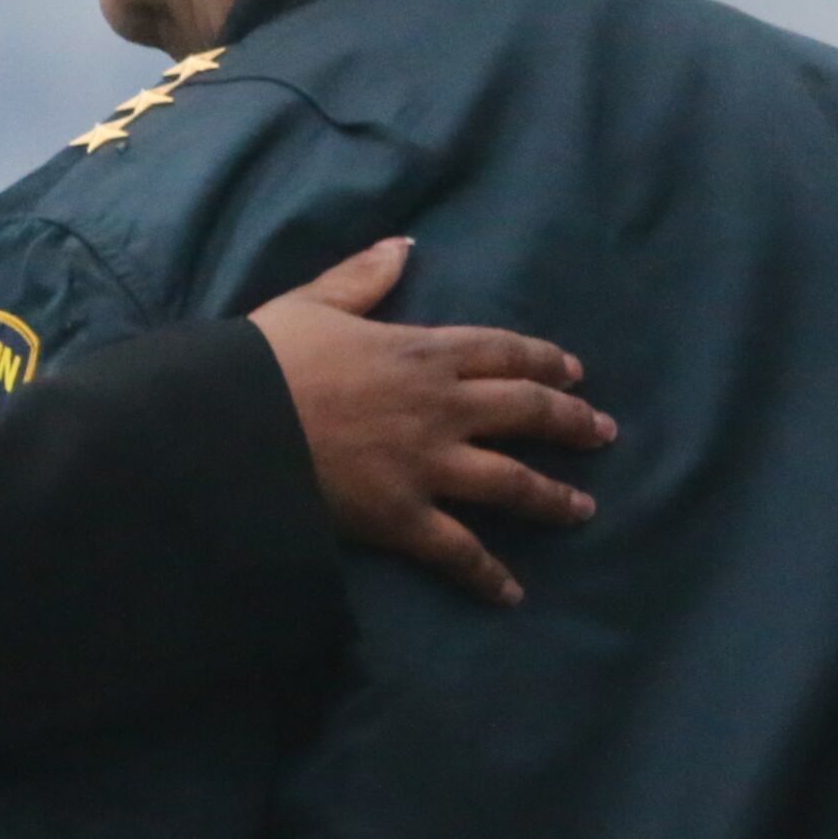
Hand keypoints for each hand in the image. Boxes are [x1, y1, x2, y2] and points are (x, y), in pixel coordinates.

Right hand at [246, 237, 612, 607]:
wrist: (234, 423)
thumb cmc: (268, 359)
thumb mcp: (313, 302)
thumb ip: (363, 277)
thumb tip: (404, 245)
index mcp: (422, 353)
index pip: (502, 352)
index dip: (543, 361)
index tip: (574, 373)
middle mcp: (441, 409)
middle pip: (525, 413)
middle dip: (570, 423)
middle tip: (603, 434)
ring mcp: (428, 466)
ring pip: (510, 483)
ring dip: (552, 497)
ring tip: (583, 510)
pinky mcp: (404, 517)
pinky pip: (458, 550)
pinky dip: (487, 574)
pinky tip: (511, 593)